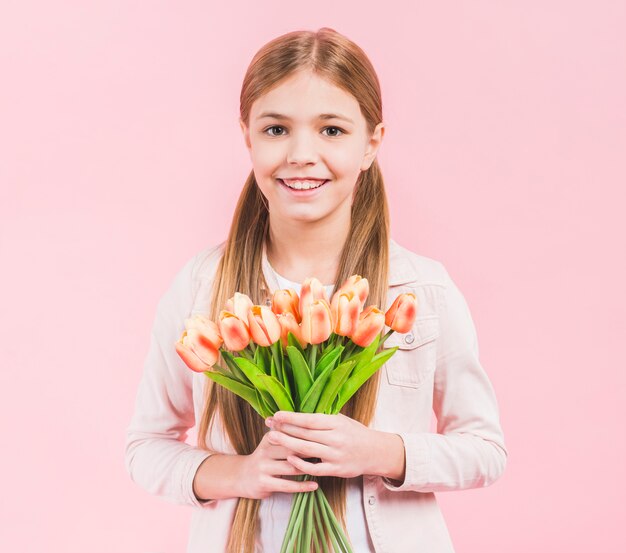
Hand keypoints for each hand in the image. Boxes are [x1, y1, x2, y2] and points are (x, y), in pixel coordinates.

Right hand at [237, 430, 318, 499]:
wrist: (241, 476)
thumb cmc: (264, 458)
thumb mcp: (271, 442)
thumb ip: (287, 434)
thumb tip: (310, 422)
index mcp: (269, 438)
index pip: (290, 434)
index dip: (308, 435)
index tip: (325, 436)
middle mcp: (265, 451)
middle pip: (292, 449)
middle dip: (310, 450)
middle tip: (327, 451)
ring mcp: (263, 467)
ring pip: (291, 467)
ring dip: (308, 468)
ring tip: (324, 467)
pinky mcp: (264, 483)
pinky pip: (287, 485)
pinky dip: (302, 485)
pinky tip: (314, 485)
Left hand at [265, 411, 380, 478]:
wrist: (375, 452)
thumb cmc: (355, 433)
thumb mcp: (342, 420)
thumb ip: (323, 419)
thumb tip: (299, 412)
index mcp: (336, 423)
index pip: (310, 419)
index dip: (292, 417)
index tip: (276, 414)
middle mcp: (336, 438)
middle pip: (305, 433)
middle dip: (284, 428)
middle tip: (268, 424)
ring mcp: (336, 455)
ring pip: (307, 449)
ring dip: (287, 443)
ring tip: (271, 438)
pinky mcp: (336, 470)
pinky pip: (315, 468)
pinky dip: (301, 464)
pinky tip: (289, 458)